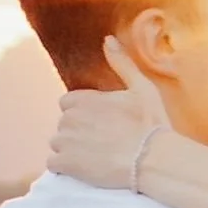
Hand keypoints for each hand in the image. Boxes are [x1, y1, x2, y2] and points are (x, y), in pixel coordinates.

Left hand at [47, 36, 169, 188]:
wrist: (152, 159)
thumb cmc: (151, 125)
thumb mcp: (142, 88)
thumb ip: (122, 63)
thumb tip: (108, 39)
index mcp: (84, 99)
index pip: (68, 104)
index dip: (84, 114)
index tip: (101, 125)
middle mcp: (70, 117)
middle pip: (64, 124)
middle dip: (77, 132)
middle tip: (102, 143)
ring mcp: (65, 141)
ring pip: (57, 144)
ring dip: (70, 150)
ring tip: (95, 158)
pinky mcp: (66, 164)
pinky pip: (54, 164)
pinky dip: (65, 167)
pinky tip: (84, 169)